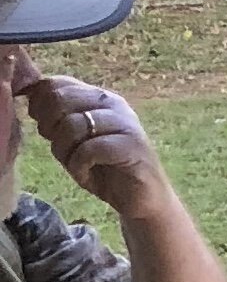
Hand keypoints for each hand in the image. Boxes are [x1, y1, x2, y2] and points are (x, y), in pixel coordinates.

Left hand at [19, 67, 167, 216]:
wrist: (141, 198)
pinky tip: (87, 175)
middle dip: (50, 128)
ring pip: (72, 125)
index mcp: (98, 97)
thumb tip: (30, 97)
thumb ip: (55, 117)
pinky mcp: (132, 146)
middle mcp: (113, 104)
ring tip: (76, 166)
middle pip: (60, 99)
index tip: (47, 132)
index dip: (40, 106)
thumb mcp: (72, 140)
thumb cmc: (104, 168)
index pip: (56, 83)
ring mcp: (125, 123)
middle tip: (63, 150)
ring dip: (65, 152)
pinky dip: (79, 166)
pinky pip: (88, 149)